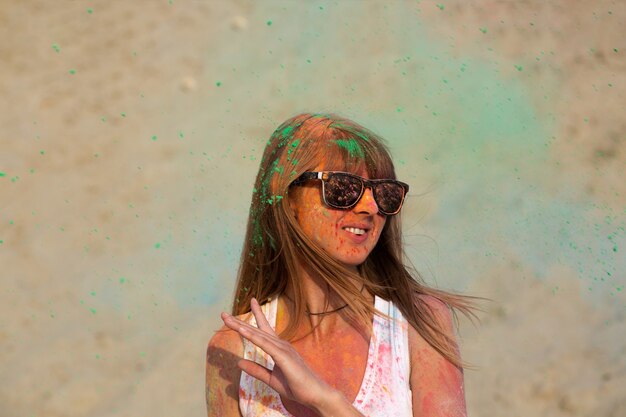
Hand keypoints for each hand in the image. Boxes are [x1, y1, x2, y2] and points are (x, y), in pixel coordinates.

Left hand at [221, 298, 334, 412]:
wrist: (316, 395)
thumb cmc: (298, 387)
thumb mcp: (271, 379)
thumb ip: (256, 370)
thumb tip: (239, 362)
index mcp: (278, 349)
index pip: (262, 331)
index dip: (254, 317)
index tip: (246, 307)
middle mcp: (281, 345)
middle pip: (257, 330)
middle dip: (239, 322)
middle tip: (223, 313)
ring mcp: (283, 349)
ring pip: (259, 335)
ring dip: (242, 327)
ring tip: (227, 319)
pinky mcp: (284, 357)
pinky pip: (265, 345)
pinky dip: (253, 337)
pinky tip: (243, 331)